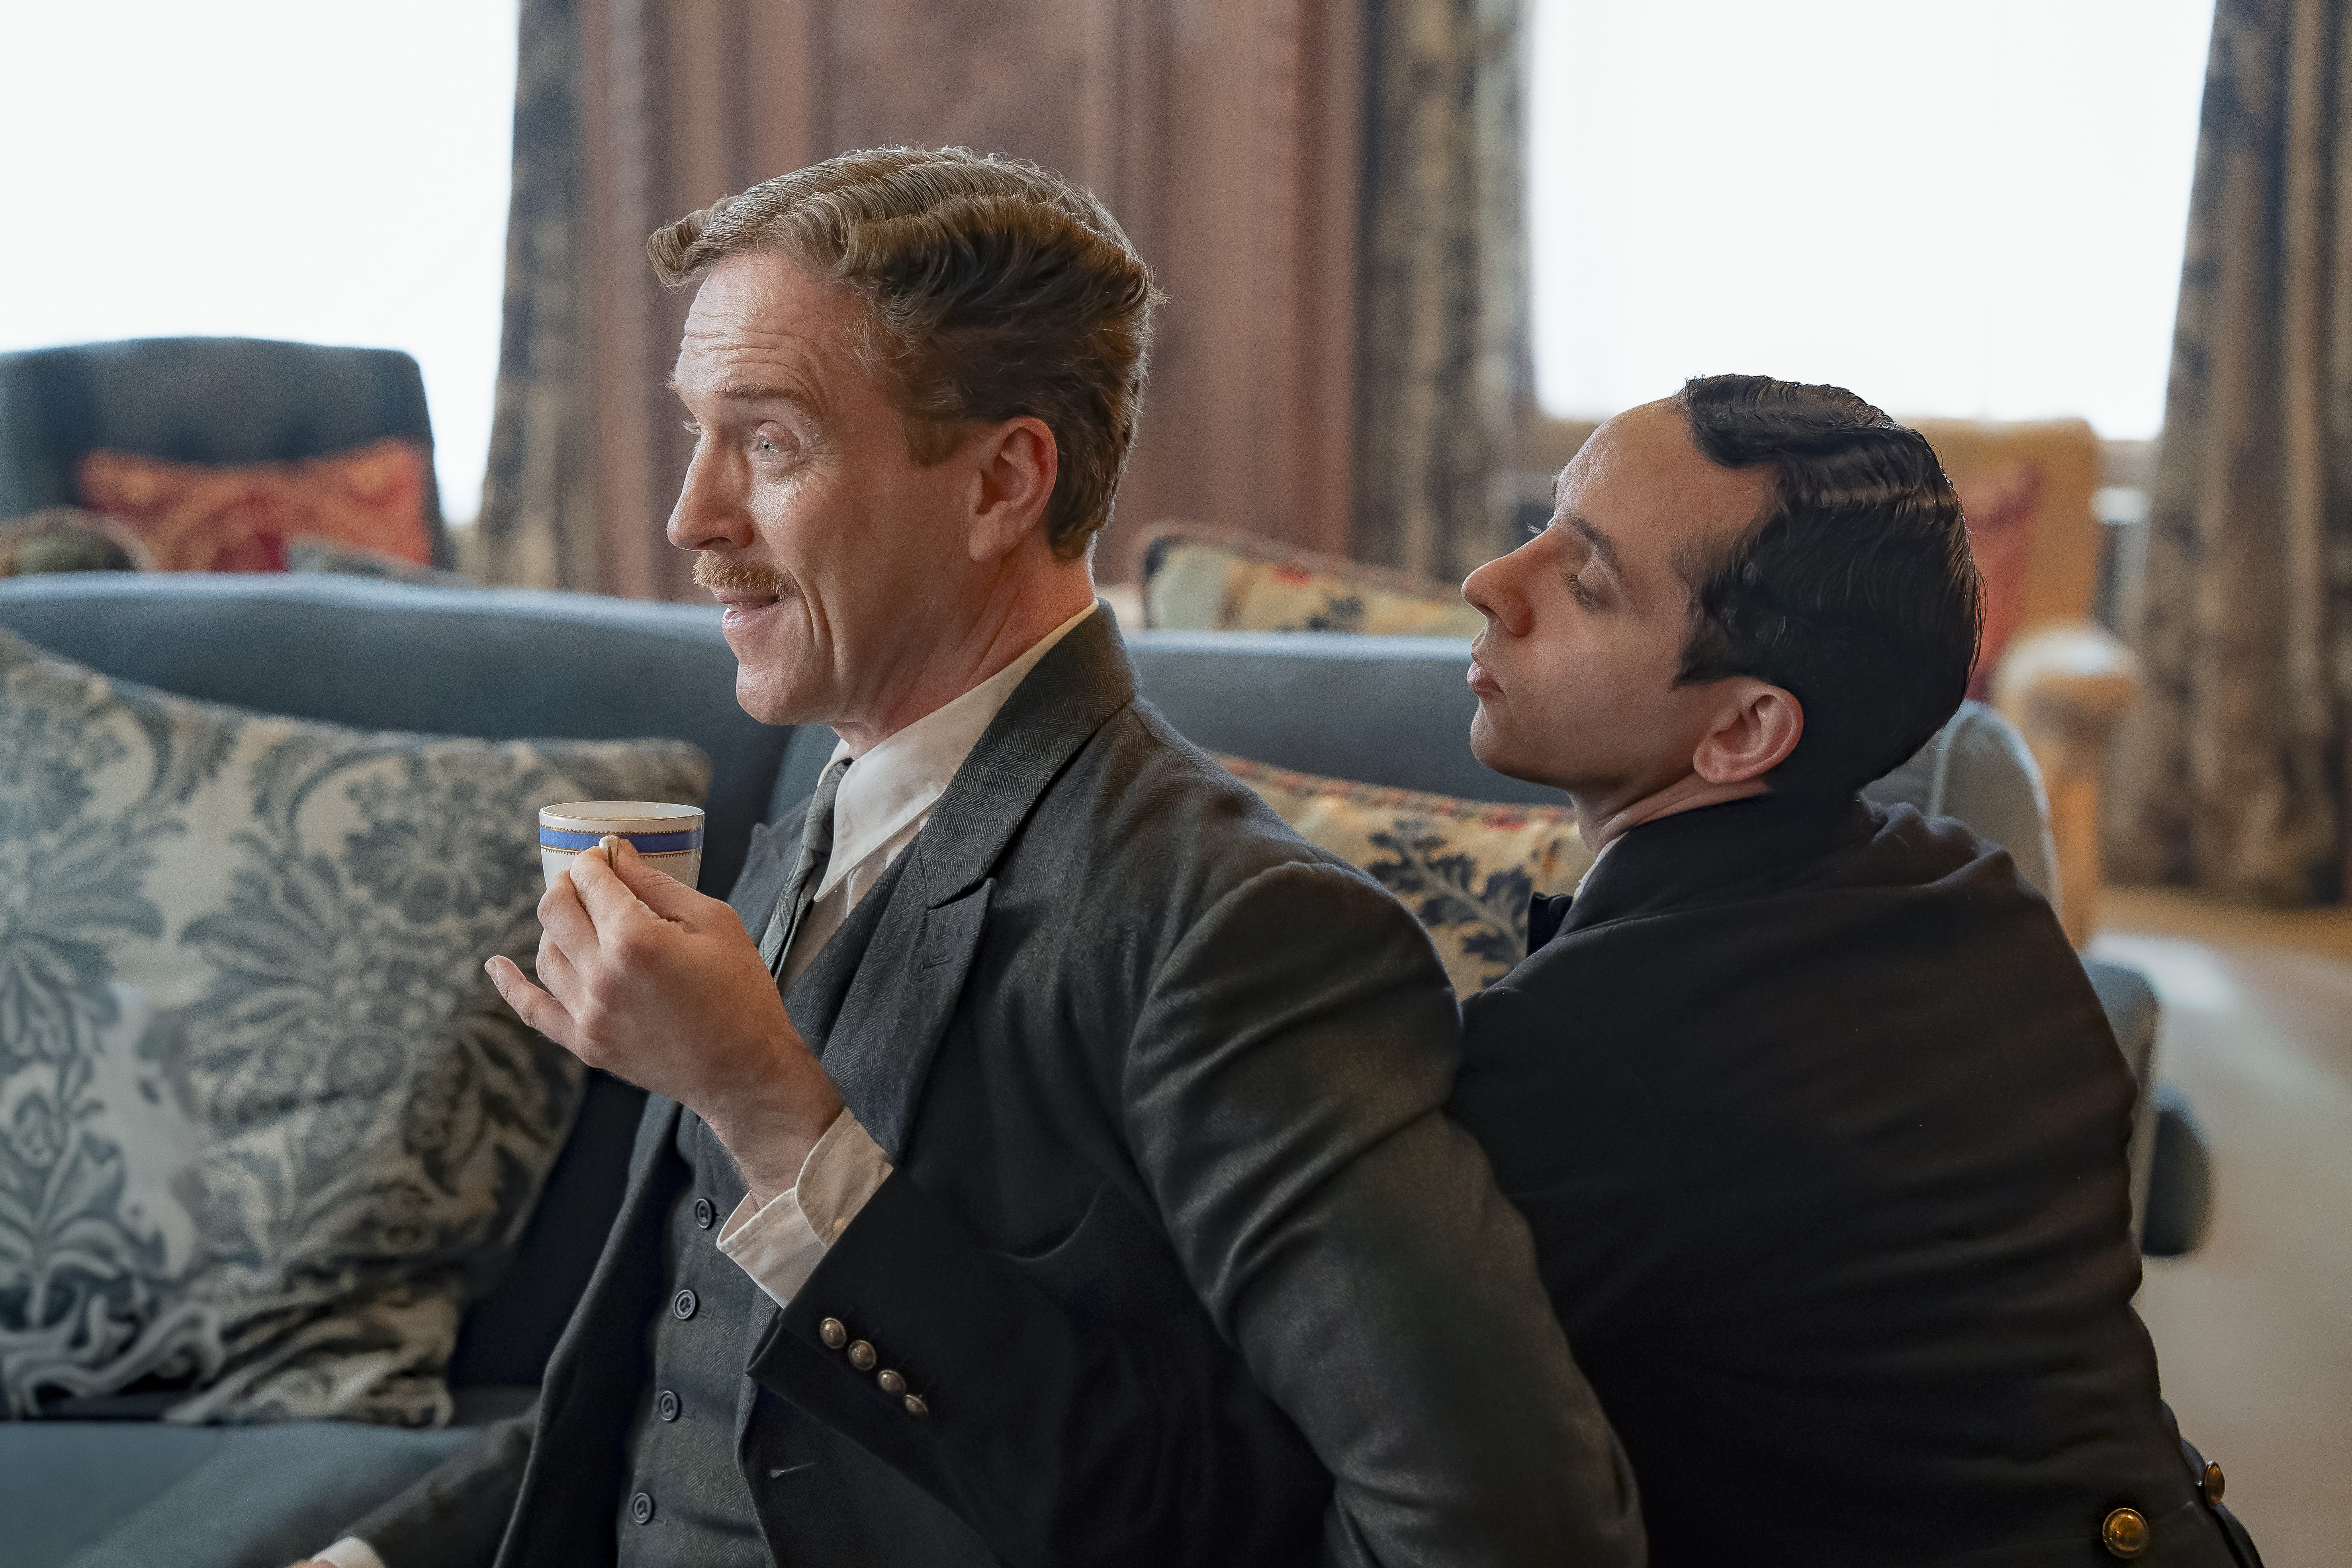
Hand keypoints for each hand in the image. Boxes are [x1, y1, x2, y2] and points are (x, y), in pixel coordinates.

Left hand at [486, 837, 842, 1204]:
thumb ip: (659, 886)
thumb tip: (619, 854)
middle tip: (589, 881)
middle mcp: (601, 974)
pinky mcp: (585, 1043)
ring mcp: (588, 1013)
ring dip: (555, 926)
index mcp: (636, 938)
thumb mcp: (715, 922)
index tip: (606, 856)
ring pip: (545, 953)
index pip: (592, 881)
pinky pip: (533, 1010)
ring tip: (578, 919)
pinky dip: (510, 986)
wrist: (743, 1072)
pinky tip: (496, 966)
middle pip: (555, 910)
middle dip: (569, 884)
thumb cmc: (741, 993)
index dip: (596, 860)